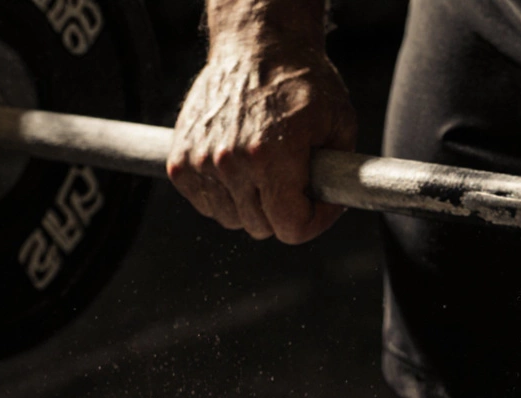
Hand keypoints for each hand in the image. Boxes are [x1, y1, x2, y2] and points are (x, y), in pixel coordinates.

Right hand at [168, 40, 356, 243]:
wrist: (256, 45)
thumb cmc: (298, 79)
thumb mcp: (340, 122)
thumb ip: (341, 172)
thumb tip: (337, 202)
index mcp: (271, 157)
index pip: (291, 228)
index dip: (314, 222)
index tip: (319, 206)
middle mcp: (231, 163)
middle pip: (262, 228)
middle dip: (285, 211)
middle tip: (295, 183)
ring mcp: (201, 163)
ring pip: (232, 219)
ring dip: (252, 205)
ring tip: (267, 173)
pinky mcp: (180, 161)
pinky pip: (206, 203)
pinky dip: (224, 195)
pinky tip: (241, 170)